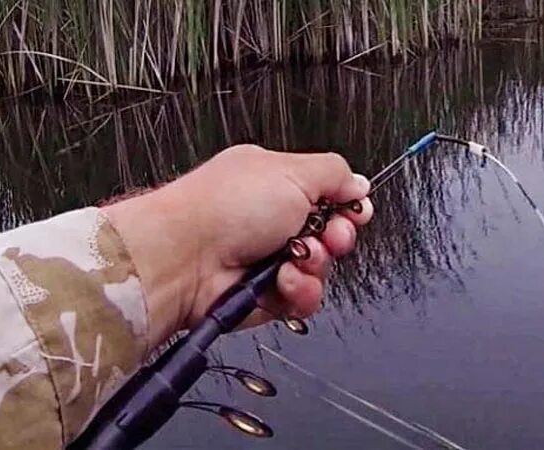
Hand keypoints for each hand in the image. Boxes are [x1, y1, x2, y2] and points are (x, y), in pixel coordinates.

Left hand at [103, 145, 373, 348]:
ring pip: (320, 270)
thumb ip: (335, 174)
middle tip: (328, 235)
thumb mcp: (292, 171)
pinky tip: (283, 280)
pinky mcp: (265, 296)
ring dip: (316, 265)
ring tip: (296, 258)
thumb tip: (359, 184)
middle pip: (331, 236)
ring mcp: (268, 260)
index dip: (346, 207)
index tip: (353, 211)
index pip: (328, 197)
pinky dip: (300, 291)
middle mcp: (272, 222)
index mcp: (275, 184)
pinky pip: (304, 298)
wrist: (184, 257)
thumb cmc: (224, 206)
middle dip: (337, 237)